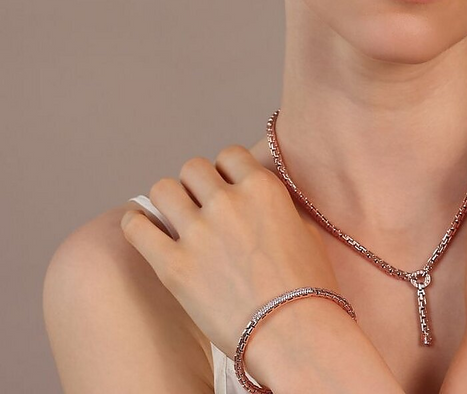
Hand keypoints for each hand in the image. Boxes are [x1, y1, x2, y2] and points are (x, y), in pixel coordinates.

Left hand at [120, 145, 340, 361]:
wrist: (294, 333)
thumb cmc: (309, 286)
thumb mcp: (306, 231)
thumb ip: (279, 207)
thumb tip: (265, 202)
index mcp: (262, 188)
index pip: (229, 154)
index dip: (225, 169)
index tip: (224, 185)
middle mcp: (228, 201)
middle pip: (193, 167)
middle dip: (195, 183)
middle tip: (198, 204)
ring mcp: (198, 232)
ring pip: (163, 189)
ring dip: (168, 200)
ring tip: (171, 216)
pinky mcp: (174, 266)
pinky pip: (137, 228)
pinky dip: (136, 224)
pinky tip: (140, 227)